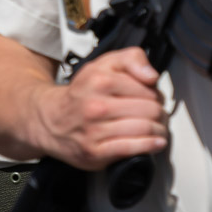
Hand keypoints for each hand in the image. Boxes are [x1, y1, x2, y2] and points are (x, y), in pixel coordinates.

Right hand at [34, 47, 166, 170]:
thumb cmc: (81, 93)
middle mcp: (96, 105)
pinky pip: (131, 148)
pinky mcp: (95, 152)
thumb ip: (131, 59)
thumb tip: (151, 75)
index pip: (147, 89)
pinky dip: (150, 146)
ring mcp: (95, 131)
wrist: (50, 120)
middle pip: (149, 110)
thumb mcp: (102, 64)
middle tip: (159, 114)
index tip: (156, 98)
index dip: (157, 94)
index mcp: (100, 80)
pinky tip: (156, 143)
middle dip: (160, 113)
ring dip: (159, 130)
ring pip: (144, 129)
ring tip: (160, 129)